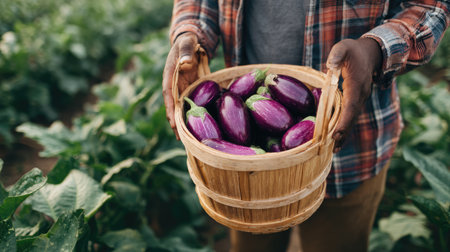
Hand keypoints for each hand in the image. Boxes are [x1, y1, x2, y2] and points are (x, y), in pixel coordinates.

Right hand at [162, 32, 198, 138]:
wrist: (189, 43)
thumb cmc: (187, 43)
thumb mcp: (187, 44)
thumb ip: (186, 52)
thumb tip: (185, 63)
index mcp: (170, 76)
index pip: (168, 95)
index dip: (171, 109)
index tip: (173, 123)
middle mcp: (173, 85)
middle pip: (173, 106)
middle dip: (176, 122)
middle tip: (181, 139)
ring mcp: (180, 89)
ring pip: (180, 108)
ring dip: (182, 123)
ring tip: (187, 140)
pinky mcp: (188, 90)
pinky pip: (189, 105)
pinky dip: (191, 116)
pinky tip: (196, 127)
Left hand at [326, 38, 381, 152]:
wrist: (371, 53)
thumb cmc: (353, 50)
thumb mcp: (344, 47)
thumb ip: (337, 54)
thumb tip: (330, 65)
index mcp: (356, 85)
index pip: (350, 106)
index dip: (343, 121)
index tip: (336, 134)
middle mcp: (361, 95)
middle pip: (352, 118)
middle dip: (343, 134)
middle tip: (332, 149)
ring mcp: (361, 99)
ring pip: (352, 119)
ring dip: (344, 134)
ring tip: (334, 150)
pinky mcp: (358, 100)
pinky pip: (351, 116)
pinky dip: (345, 127)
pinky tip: (338, 139)